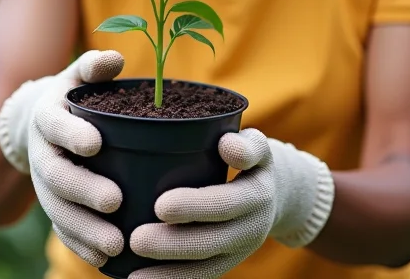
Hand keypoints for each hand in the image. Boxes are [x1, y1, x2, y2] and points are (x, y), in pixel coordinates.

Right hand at [0, 50, 125, 267]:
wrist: (39, 123)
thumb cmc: (72, 94)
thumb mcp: (79, 75)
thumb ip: (94, 66)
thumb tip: (114, 58)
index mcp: (47, 116)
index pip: (55, 125)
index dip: (72, 134)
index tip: (96, 143)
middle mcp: (41, 153)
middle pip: (56, 176)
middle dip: (83, 190)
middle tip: (114, 201)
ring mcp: (44, 183)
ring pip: (57, 210)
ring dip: (84, 229)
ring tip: (114, 244)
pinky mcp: (52, 204)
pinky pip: (61, 228)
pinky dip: (80, 244)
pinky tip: (103, 259)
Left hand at [128, 129, 334, 278]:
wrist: (276, 195)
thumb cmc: (253, 162)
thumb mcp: (259, 146)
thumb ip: (247, 145)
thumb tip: (227, 145)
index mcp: (256, 195)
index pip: (224, 203)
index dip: (194, 207)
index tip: (160, 205)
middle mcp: (250, 229)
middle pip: (210, 240)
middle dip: (172, 244)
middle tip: (136, 239)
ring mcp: (238, 251)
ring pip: (204, 268)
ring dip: (169, 273)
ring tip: (133, 276)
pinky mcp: (227, 263)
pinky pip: (201, 278)